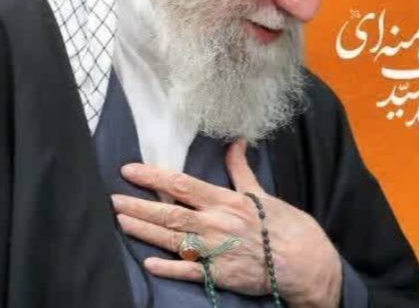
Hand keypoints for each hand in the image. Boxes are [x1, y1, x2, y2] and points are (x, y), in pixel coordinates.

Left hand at [112, 139, 343, 307]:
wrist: (307, 262)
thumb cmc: (285, 226)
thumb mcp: (261, 193)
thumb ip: (240, 170)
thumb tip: (235, 142)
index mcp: (225, 201)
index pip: (181, 185)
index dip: (152, 177)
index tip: (129, 170)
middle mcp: (217, 224)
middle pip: (169, 213)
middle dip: (138, 206)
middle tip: (111, 200)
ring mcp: (217, 251)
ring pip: (173, 239)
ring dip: (144, 231)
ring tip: (120, 222)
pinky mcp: (221, 275)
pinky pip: (190, 271)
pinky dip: (169, 267)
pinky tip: (148, 263)